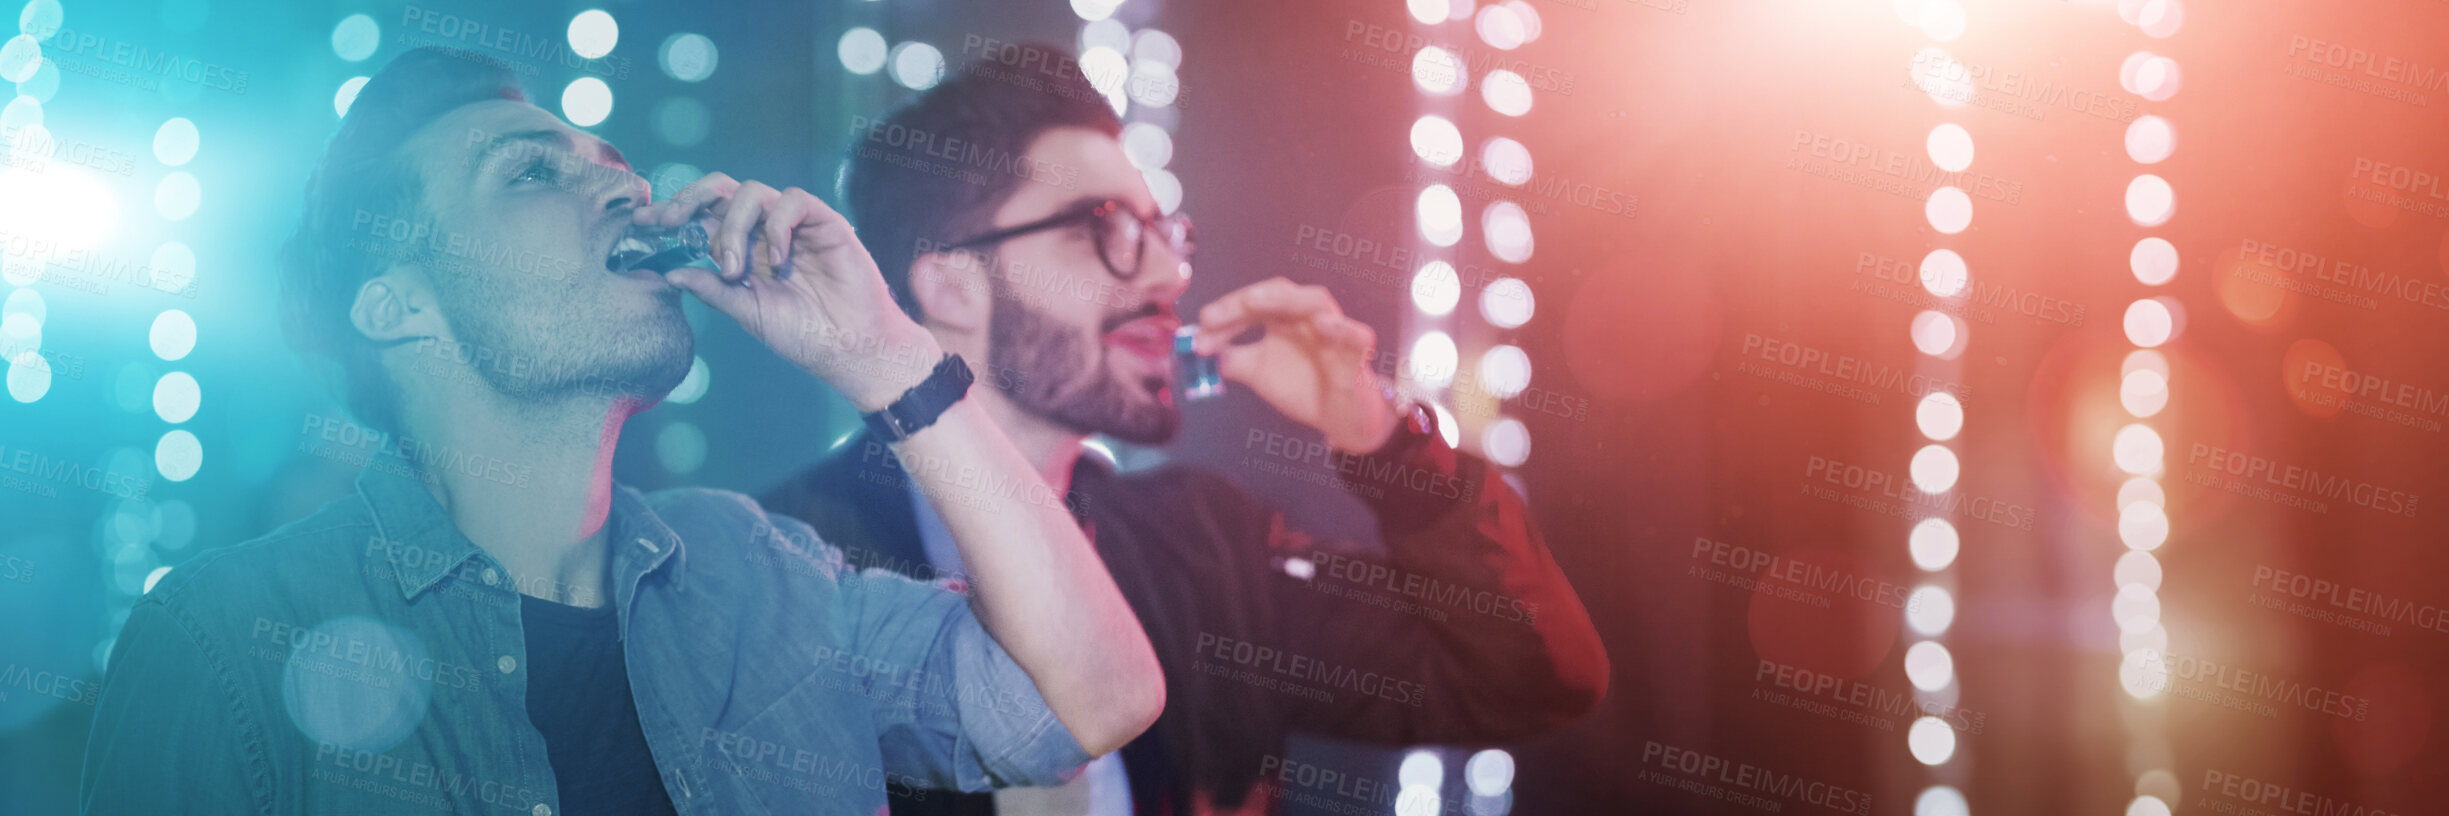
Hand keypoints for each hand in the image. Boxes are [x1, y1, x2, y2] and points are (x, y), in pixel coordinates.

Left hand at [637, 173, 940, 411]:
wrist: (850, 348)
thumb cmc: (804, 336)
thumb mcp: (747, 313)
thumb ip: (712, 290)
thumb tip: (668, 272)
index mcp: (743, 249)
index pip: (702, 216)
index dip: (672, 212)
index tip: (641, 222)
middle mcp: (764, 231)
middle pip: (721, 190)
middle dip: (690, 199)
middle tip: (672, 223)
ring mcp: (793, 225)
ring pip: (751, 193)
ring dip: (734, 228)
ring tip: (736, 269)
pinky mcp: (824, 222)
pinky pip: (792, 202)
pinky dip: (776, 227)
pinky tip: (779, 260)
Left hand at [1193, 278, 1395, 452]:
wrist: (1336, 418)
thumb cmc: (1302, 385)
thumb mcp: (1257, 372)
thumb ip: (1230, 358)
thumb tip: (1198, 347)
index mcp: (1284, 317)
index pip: (1254, 302)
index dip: (1226, 310)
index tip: (1201, 327)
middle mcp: (1307, 317)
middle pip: (1280, 293)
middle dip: (1246, 301)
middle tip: (1215, 317)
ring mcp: (1333, 332)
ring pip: (1316, 301)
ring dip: (1287, 299)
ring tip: (1255, 302)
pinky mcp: (1356, 355)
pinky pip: (1356, 335)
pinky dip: (1342, 328)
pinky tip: (1324, 324)